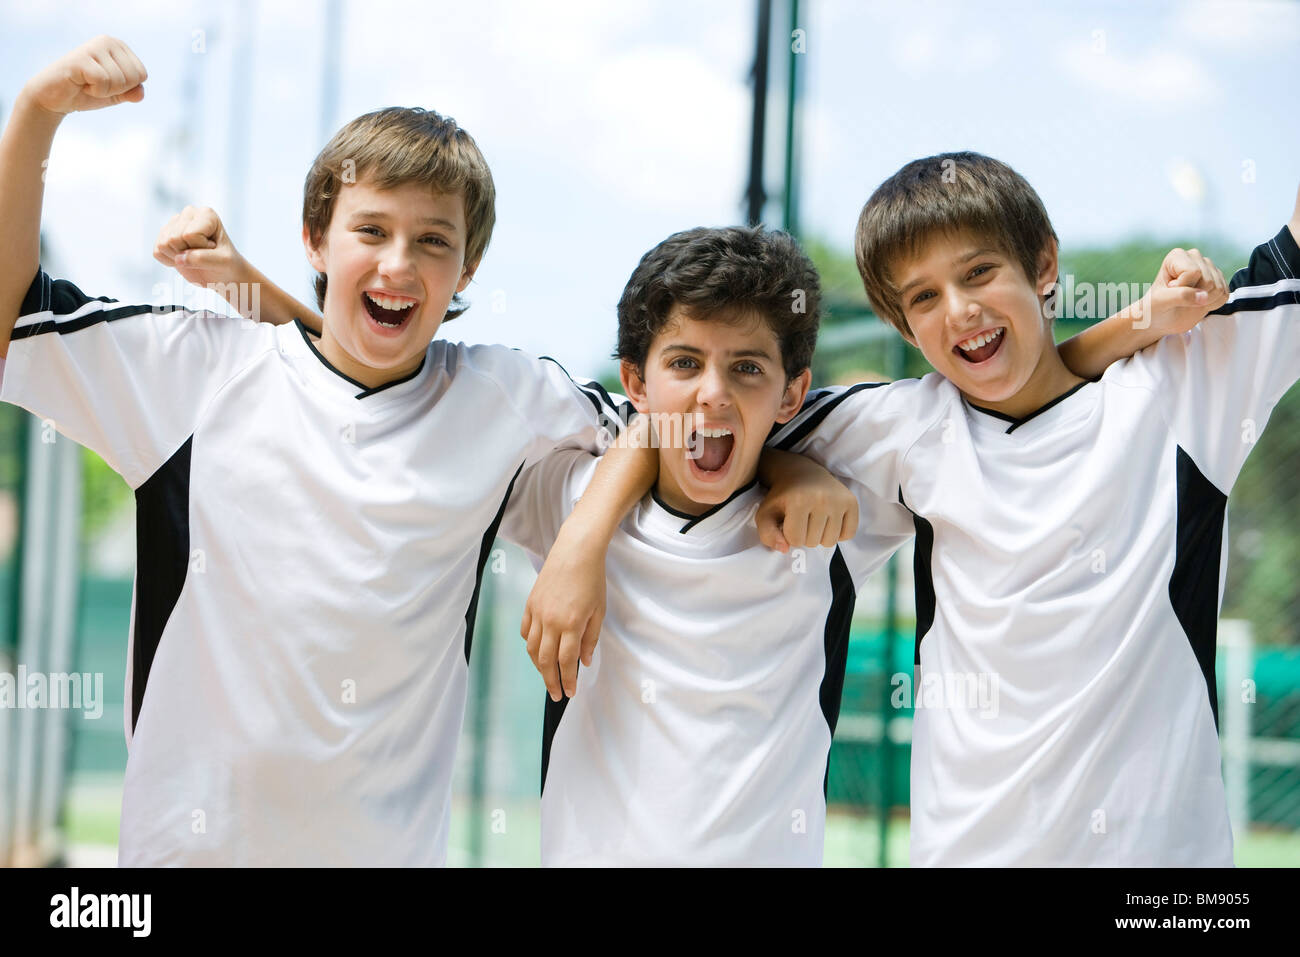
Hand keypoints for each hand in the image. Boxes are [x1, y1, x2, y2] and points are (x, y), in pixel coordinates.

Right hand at [22, 36, 146, 116]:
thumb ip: (132, 92)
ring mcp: (93, 47)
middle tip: (96, 85)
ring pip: (119, 81)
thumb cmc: (86, 92)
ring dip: (104, 91)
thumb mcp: (116, 94)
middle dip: (117, 90)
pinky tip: (80, 84)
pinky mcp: (80, 58)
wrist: (55, 98)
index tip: (107, 84)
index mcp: (119, 46)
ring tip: (87, 83)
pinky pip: (103, 82)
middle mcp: (107, 40)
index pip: (142, 74)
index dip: (127, 88)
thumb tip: (140, 92)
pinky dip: (95, 91)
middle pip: (133, 77)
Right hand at [153, 206, 245, 288]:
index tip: (213, 248)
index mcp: (206, 214)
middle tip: (202, 254)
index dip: (201, 247)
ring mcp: (175, 223)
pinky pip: (157, 252)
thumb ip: (203, 258)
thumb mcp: (223, 262)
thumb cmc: (227, 264)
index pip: (189, 234)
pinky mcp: (164, 235)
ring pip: (163, 245)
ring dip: (178, 257)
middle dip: (188, 253)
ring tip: (194, 255)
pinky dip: (170, 261)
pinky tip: (184, 258)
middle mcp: (189, 213)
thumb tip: (178, 258)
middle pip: (173, 239)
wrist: (222, 273)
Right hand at [520, 527, 604, 700]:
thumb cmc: (592, 579)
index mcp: (571, 624)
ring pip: (532, 648)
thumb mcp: (599, 611)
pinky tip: (536, 652)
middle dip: (550, 681)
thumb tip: (585, 662)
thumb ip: (591, 639)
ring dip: (538, 667)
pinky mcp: (530, 604)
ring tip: (547, 676)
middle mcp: (551, 621)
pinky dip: (529, 644)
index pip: (566, 662)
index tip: (570, 693)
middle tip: (556, 695)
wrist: (576, 551)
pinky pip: (525, 631)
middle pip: (546, 660)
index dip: (567, 680)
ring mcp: (538, 612)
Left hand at [756, 450, 858, 551]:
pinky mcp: (852, 502)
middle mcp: (822, 498)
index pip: (795, 540)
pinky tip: (828, 521)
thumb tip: (784, 549)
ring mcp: (839, 500)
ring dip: (820, 537)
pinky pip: (848, 534)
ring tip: (814, 521)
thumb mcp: (765, 513)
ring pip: (830, 542)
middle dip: (804, 536)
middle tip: (802, 520)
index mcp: (799, 500)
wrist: (803, 473)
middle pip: (813, 542)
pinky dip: (838, 534)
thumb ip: (767, 534)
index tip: (788, 522)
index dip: (789, 536)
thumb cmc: (783, 496)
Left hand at [1137, 247, 1228, 334]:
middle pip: (1208, 281)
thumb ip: (1180, 296)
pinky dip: (1211, 305)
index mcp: (1177, 256)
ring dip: (1203, 301)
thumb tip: (1204, 297)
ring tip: (1188, 301)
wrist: (1161, 319)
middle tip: (1179, 298)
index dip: (1182, 287)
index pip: (1193, 272)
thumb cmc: (1155, 308)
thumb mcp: (1161, 302)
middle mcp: (1195, 257)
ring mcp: (1209, 268)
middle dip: (1194, 296)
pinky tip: (1198, 302)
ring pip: (1218, 288)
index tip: (1169, 290)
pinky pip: (1224, 296)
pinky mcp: (1219, 281)